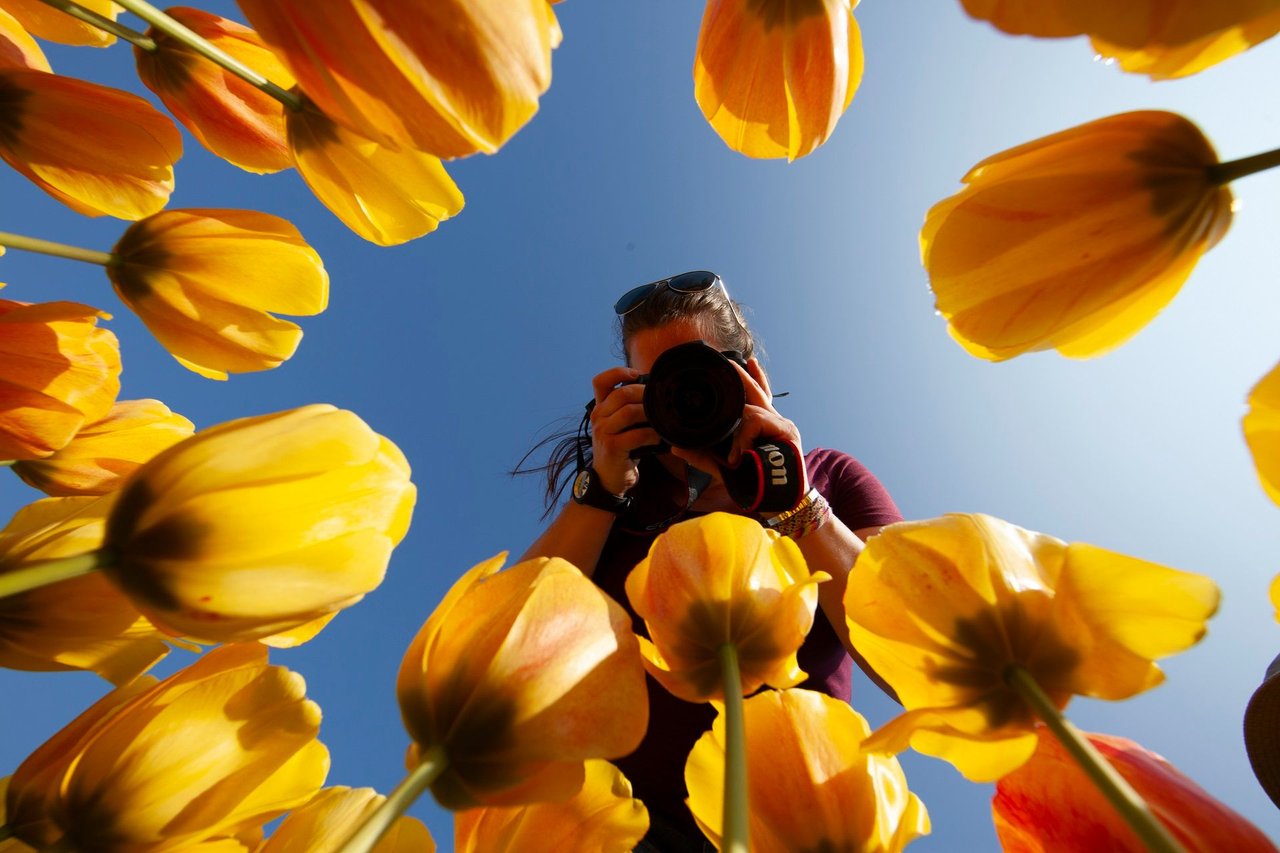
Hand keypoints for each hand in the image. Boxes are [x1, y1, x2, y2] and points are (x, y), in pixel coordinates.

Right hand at [589, 366, 661, 495]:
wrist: (608, 478)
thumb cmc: (620, 448)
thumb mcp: (618, 425)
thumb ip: (627, 408)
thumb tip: (654, 391)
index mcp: (599, 408)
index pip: (600, 381)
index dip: (618, 372)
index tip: (636, 375)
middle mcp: (598, 417)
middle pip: (621, 394)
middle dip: (644, 394)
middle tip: (659, 400)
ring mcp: (603, 432)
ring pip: (629, 412)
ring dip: (649, 413)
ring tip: (661, 418)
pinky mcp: (612, 447)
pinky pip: (636, 434)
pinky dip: (651, 434)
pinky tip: (658, 438)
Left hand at [671, 357, 803, 477]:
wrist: (777, 500)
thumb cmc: (755, 482)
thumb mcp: (722, 466)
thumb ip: (701, 456)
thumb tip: (675, 446)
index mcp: (762, 426)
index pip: (759, 396)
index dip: (755, 378)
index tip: (748, 361)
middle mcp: (774, 421)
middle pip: (758, 392)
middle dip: (745, 375)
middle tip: (730, 361)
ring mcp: (782, 424)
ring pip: (751, 411)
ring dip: (738, 434)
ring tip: (734, 458)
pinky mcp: (787, 431)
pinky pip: (756, 423)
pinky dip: (745, 439)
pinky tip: (741, 456)